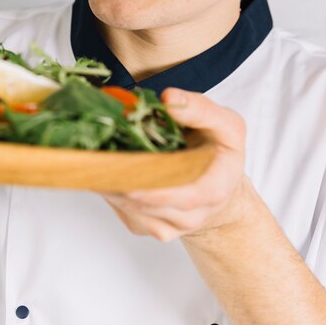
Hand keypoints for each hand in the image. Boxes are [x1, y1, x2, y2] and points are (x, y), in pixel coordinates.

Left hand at [101, 88, 247, 241]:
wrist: (214, 187)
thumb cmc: (218, 151)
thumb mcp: (225, 124)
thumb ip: (200, 109)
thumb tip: (169, 98)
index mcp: (213, 190)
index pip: (187, 197)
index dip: (158, 190)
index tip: (132, 180)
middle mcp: (189, 216)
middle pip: (150, 204)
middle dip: (124, 179)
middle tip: (100, 156)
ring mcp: (164, 226)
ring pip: (129, 208)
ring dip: (112, 182)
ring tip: (99, 156)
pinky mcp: (141, 226)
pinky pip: (119, 210)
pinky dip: (108, 187)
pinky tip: (106, 166)